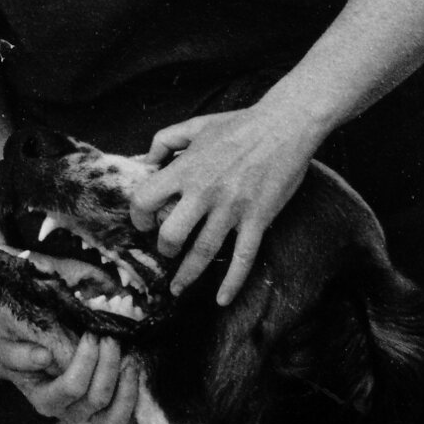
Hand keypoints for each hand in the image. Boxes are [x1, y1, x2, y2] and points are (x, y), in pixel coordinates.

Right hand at [9, 333, 137, 423]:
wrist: (23, 359)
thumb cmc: (17, 352)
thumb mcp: (8, 349)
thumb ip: (20, 354)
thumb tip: (44, 356)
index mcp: (44, 400)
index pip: (72, 387)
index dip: (87, 361)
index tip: (90, 334)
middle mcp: (67, 413)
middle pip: (96, 398)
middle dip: (108, 365)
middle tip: (110, 337)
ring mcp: (87, 416)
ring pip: (113, 416)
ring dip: (125, 385)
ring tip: (128, 356)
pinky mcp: (103, 413)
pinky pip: (123, 417)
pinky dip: (132, 396)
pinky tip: (133, 369)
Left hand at [133, 108, 317, 305]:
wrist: (285, 125)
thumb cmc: (239, 124)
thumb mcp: (195, 125)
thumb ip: (164, 140)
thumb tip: (144, 161)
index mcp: (186, 169)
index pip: (145, 200)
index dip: (138, 215)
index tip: (144, 222)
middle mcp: (205, 192)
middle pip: (170, 234)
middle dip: (163, 249)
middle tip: (166, 251)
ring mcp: (232, 208)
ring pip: (203, 252)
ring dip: (187, 274)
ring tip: (178, 288)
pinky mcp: (258, 218)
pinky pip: (243, 257)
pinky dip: (232, 283)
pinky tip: (221, 299)